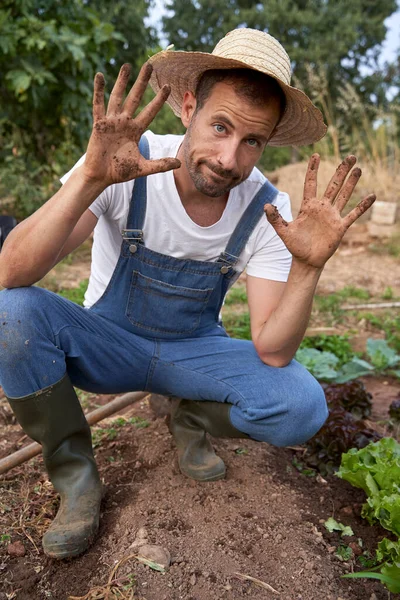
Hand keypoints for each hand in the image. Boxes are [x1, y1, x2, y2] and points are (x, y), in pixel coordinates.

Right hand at [83, 62, 180, 185]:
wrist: (101, 176)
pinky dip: (98, 91)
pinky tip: (100, 76)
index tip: (168, 86)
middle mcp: (124, 122)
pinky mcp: (99, 124)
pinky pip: (98, 105)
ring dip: (122, 82)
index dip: (159, 100)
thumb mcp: (143, 168)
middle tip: (149, 65)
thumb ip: (160, 165)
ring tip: (127, 65)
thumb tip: (179, 163)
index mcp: (135, 130)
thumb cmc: (120, 171)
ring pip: (118, 97)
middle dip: (142, 82)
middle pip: (135, 98)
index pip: (150, 111)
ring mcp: (111, 122)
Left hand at [264, 154, 375, 268]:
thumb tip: (266, 205)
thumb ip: (275, 218)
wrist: (306, 261)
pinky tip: (372, 196)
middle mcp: (322, 208)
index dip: (313, 170)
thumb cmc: (295, 246)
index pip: (311, 183)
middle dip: (341, 171)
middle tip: (351, 156)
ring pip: (344, 195)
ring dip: (351, 183)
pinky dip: (362, 206)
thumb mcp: (283, 231)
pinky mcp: (340, 227)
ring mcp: (332, 216)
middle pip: (333, 185)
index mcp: (308, 206)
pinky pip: (353, 214)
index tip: (316, 155)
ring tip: (358, 169)